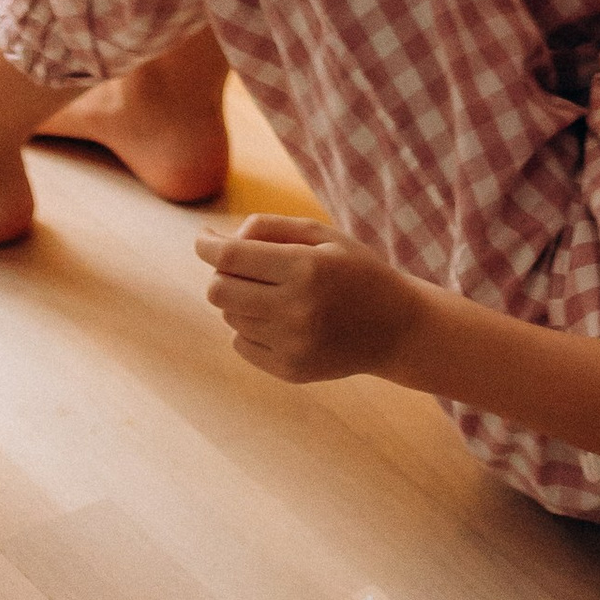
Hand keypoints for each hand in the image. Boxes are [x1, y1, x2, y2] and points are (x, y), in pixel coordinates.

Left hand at [194, 210, 420, 382]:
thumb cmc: (355, 270)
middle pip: (220, 290)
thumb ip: (270, 228)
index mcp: (305, 268)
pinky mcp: (290, 371)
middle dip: (220, 273)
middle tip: (240, 267)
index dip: (207, 247)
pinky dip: (249, 327)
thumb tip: (217, 241)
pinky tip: (278, 319)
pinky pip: (241, 344)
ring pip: (230, 317)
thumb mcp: (322, 235)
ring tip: (270, 293)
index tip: (203, 241)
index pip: (231, 257)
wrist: (396, 328)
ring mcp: (292, 345)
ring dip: (239, 300)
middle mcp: (296, 309)